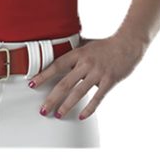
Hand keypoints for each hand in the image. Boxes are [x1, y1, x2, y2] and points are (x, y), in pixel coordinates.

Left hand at [28, 33, 145, 119]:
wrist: (127, 44)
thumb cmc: (105, 45)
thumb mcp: (87, 43)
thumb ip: (74, 49)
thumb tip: (60, 48)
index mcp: (78, 53)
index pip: (57, 65)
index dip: (44, 75)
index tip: (32, 84)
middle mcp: (85, 63)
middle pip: (65, 83)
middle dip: (52, 98)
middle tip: (43, 109)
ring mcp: (97, 73)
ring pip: (78, 92)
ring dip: (67, 105)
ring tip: (58, 115)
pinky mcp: (109, 81)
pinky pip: (97, 98)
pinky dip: (89, 109)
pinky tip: (81, 116)